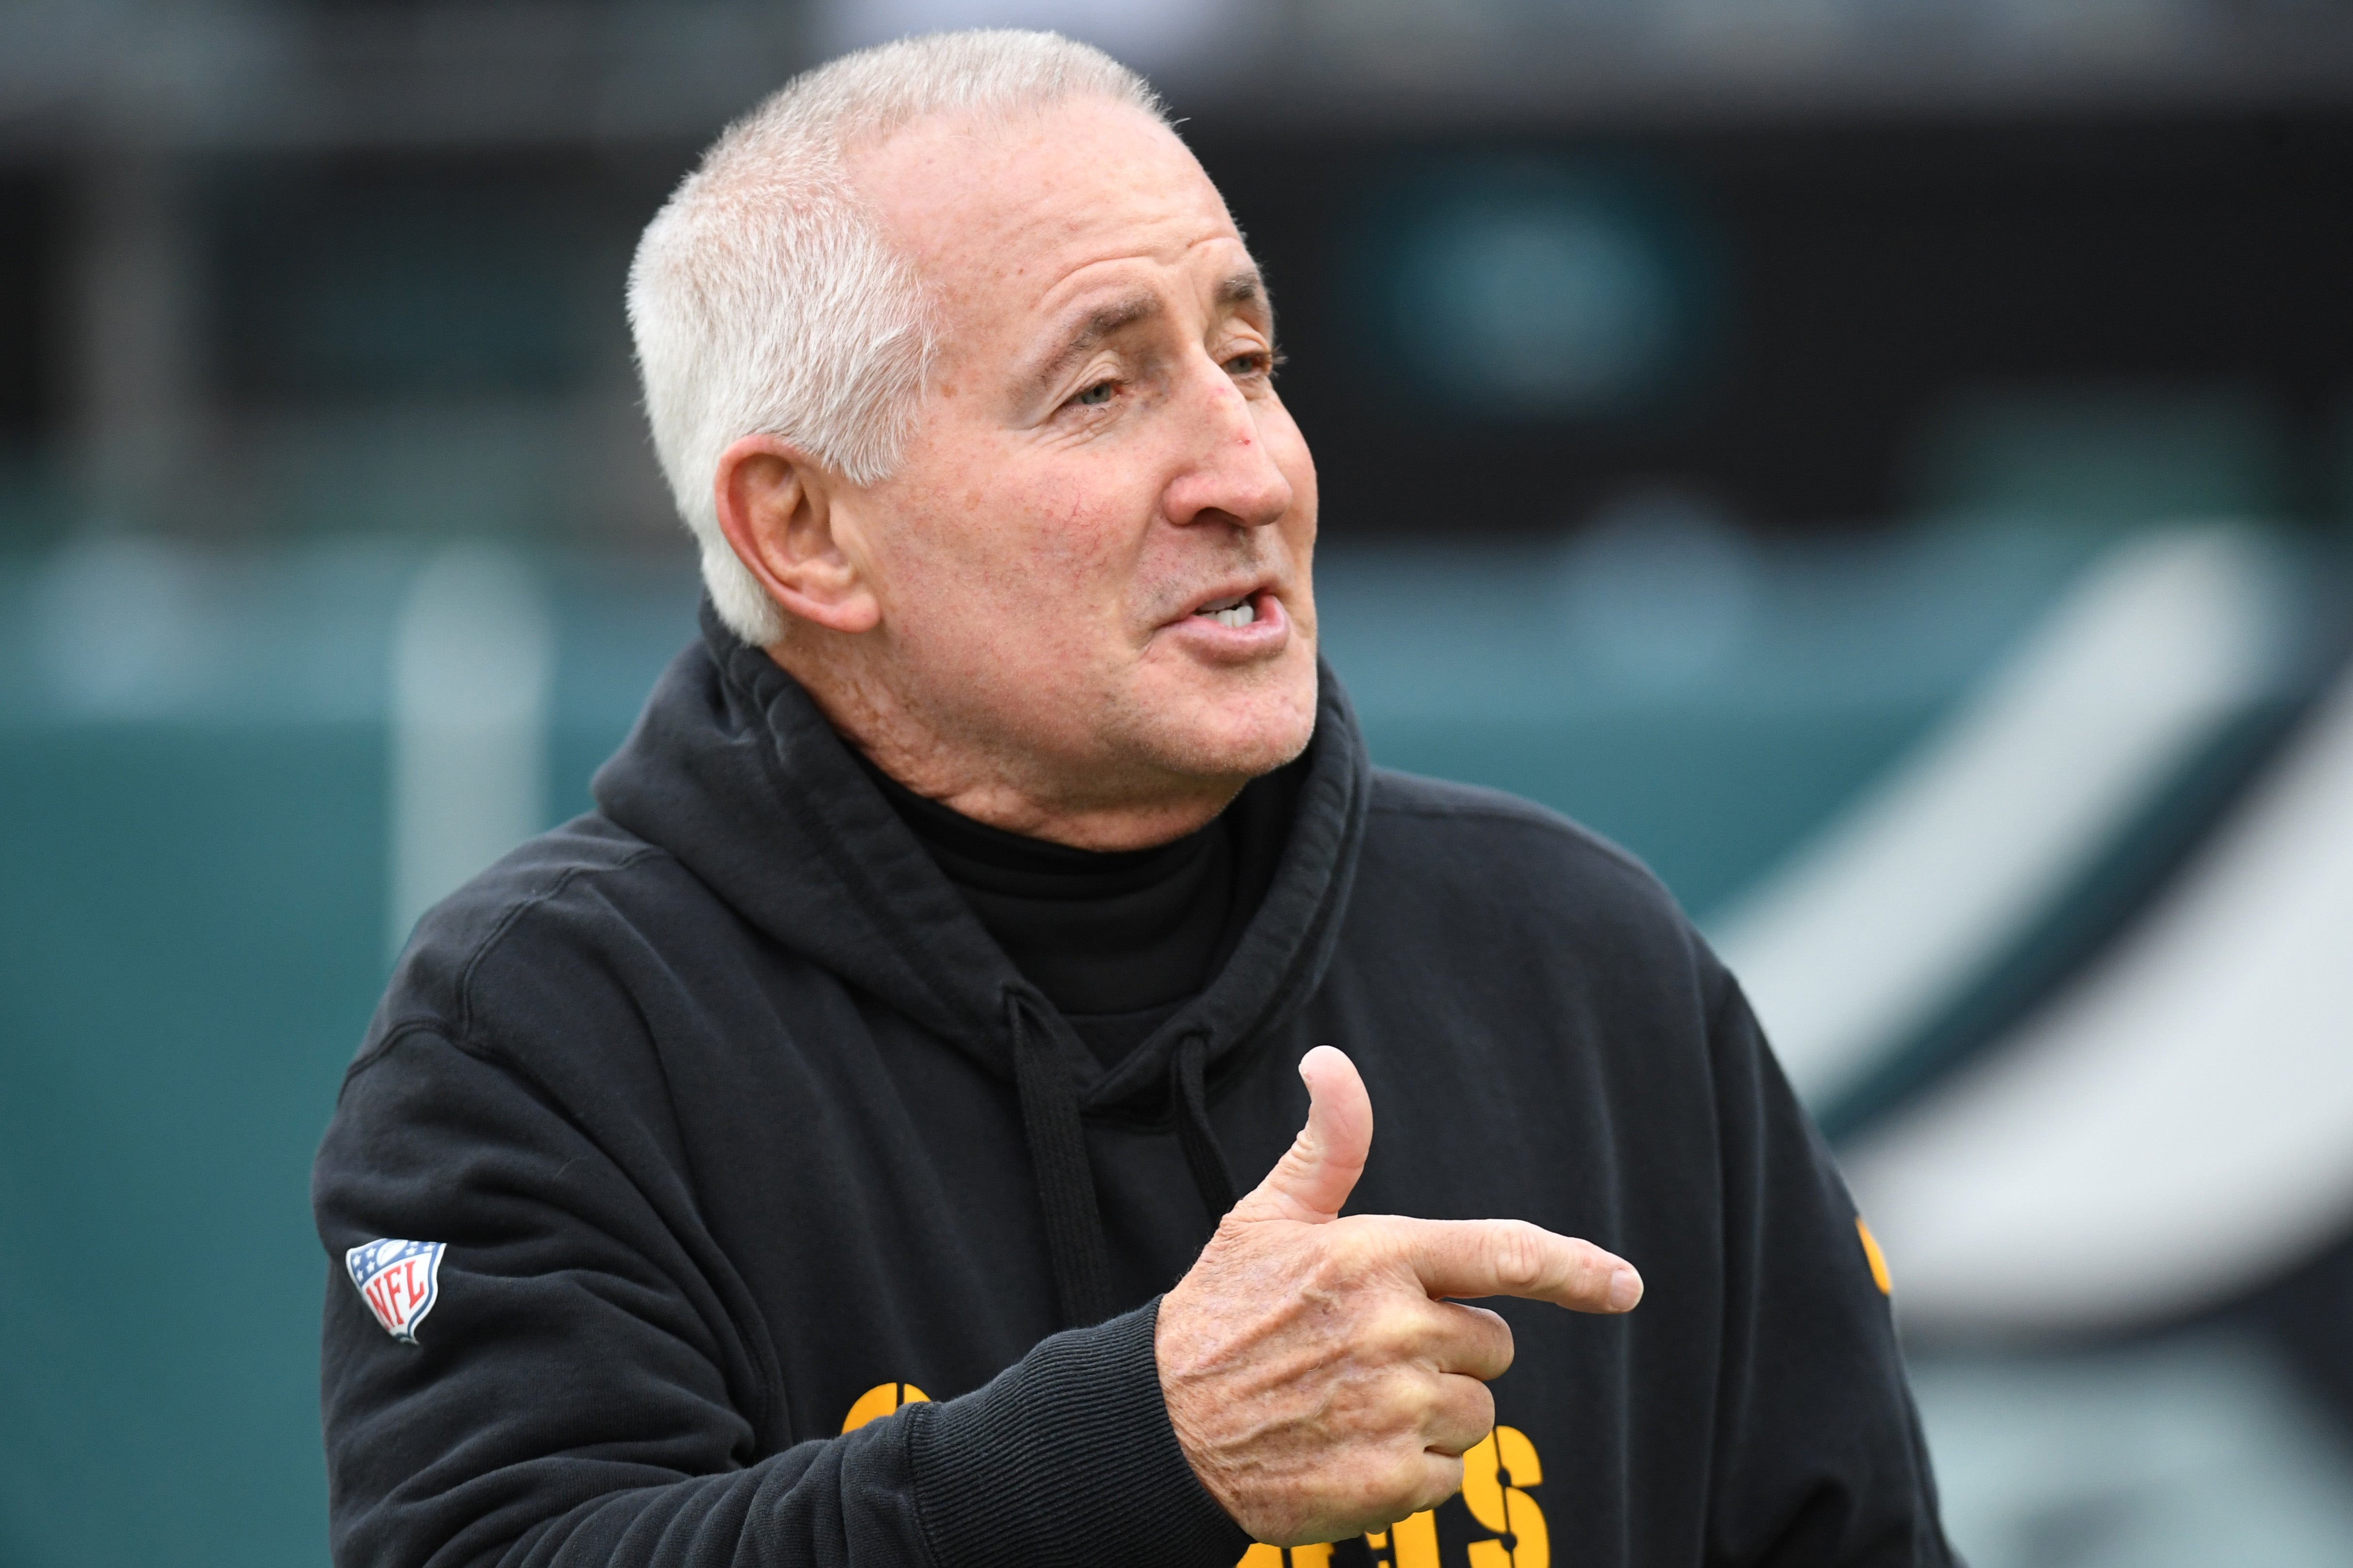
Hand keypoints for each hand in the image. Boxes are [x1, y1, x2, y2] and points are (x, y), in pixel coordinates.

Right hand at [1156, 1045, 1640, 1545]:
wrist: (1160, 1427)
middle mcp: (1393, 1331)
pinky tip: (1346, 1449)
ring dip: (1430, 1414)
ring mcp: (1392, 1409)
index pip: (1501, 1254)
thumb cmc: (1220, 1312)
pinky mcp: (1386, 1481)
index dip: (1575, 1269)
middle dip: (1450, 1351)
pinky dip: (1408, 1471)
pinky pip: (1448, 1476)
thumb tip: (1330, 1060)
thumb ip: (1327, 1145)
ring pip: (1476, 1415)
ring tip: (1352, 1402)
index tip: (1624, 1284)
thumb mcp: (1267, 1217)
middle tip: (1371, 1351)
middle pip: (1493, 1347)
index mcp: (1375, 1257)